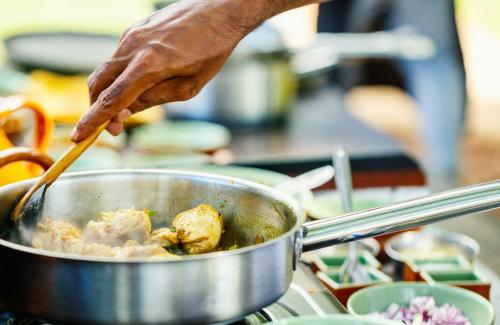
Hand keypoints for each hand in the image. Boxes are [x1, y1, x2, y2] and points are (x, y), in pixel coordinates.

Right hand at [71, 0, 322, 140]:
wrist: (220, 11)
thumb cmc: (211, 51)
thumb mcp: (189, 87)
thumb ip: (154, 99)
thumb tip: (126, 112)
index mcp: (149, 65)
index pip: (112, 99)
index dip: (93, 120)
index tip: (79, 137)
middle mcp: (133, 48)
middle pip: (98, 83)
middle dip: (97, 107)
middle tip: (113, 126)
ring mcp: (131, 35)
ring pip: (106, 69)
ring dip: (109, 91)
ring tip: (132, 105)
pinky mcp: (135, 29)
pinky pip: (119, 57)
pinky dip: (120, 74)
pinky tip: (141, 80)